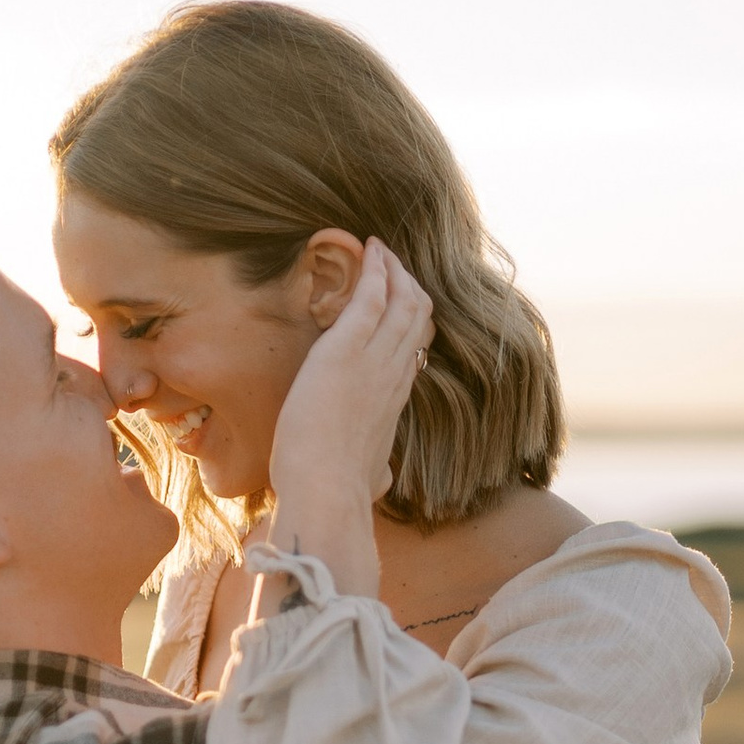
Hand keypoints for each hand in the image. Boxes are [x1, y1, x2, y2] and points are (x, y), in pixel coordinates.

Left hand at [266, 241, 434, 597]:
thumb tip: (382, 480)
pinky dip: (374, 270)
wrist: (326, 493)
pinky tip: (369, 250)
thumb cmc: (336, 490)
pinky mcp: (346, 350)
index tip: (399, 302)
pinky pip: (371, 297)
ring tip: (381, 251)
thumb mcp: (369, 477)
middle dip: (407, 284)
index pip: (414, 348)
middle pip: (418, 316)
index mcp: (395, 401)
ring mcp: (374, 361)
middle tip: (392, 264)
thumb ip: (378, 471)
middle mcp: (393, 375)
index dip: (410, 319)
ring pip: (403, 300)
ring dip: (393, 270)